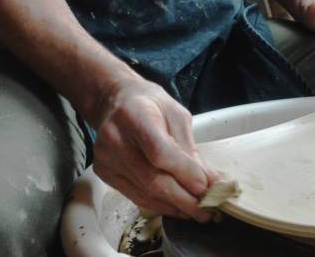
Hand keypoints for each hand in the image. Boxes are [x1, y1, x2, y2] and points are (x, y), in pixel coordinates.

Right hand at [91, 78, 218, 220]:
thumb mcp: (177, 115)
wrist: (115, 102)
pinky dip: (158, 205)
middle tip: (207, 209)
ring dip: (174, 206)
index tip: (205, 186)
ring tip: (196, 212)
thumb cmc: (150, 105)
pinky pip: (135, 196)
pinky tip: (176, 207)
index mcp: (135, 116)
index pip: (160, 152)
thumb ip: (190, 148)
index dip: (184, 173)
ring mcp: (106, 158)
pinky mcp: (104, 173)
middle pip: (152, 179)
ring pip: (144, 192)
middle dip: (184, 198)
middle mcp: (115, 139)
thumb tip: (209, 180)